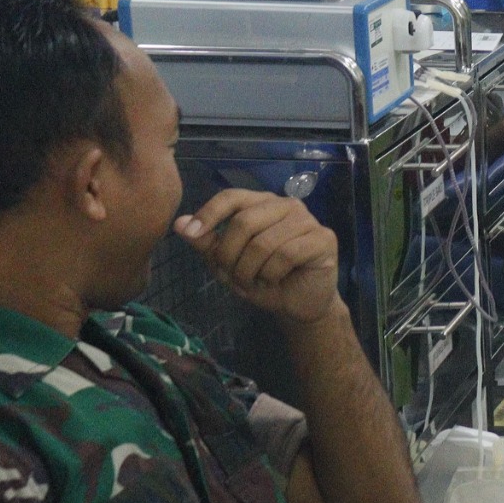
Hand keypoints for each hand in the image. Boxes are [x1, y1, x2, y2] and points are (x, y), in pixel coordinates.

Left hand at [176, 190, 341, 324]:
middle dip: (229, 255)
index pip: (232, 197)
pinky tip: (276, 280)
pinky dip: (272, 274)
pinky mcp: (323, 239)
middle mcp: (286, 205)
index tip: (192, 233)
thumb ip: (207, 243)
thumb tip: (179, 224)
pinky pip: (286, 254)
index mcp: (262, 204)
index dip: (209, 213)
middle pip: (244, 222)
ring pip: (263, 242)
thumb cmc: (263, 279)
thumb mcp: (228, 263)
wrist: (297, 306)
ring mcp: (308, 220)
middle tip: (231, 277)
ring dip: (250, 270)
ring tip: (253, 282)